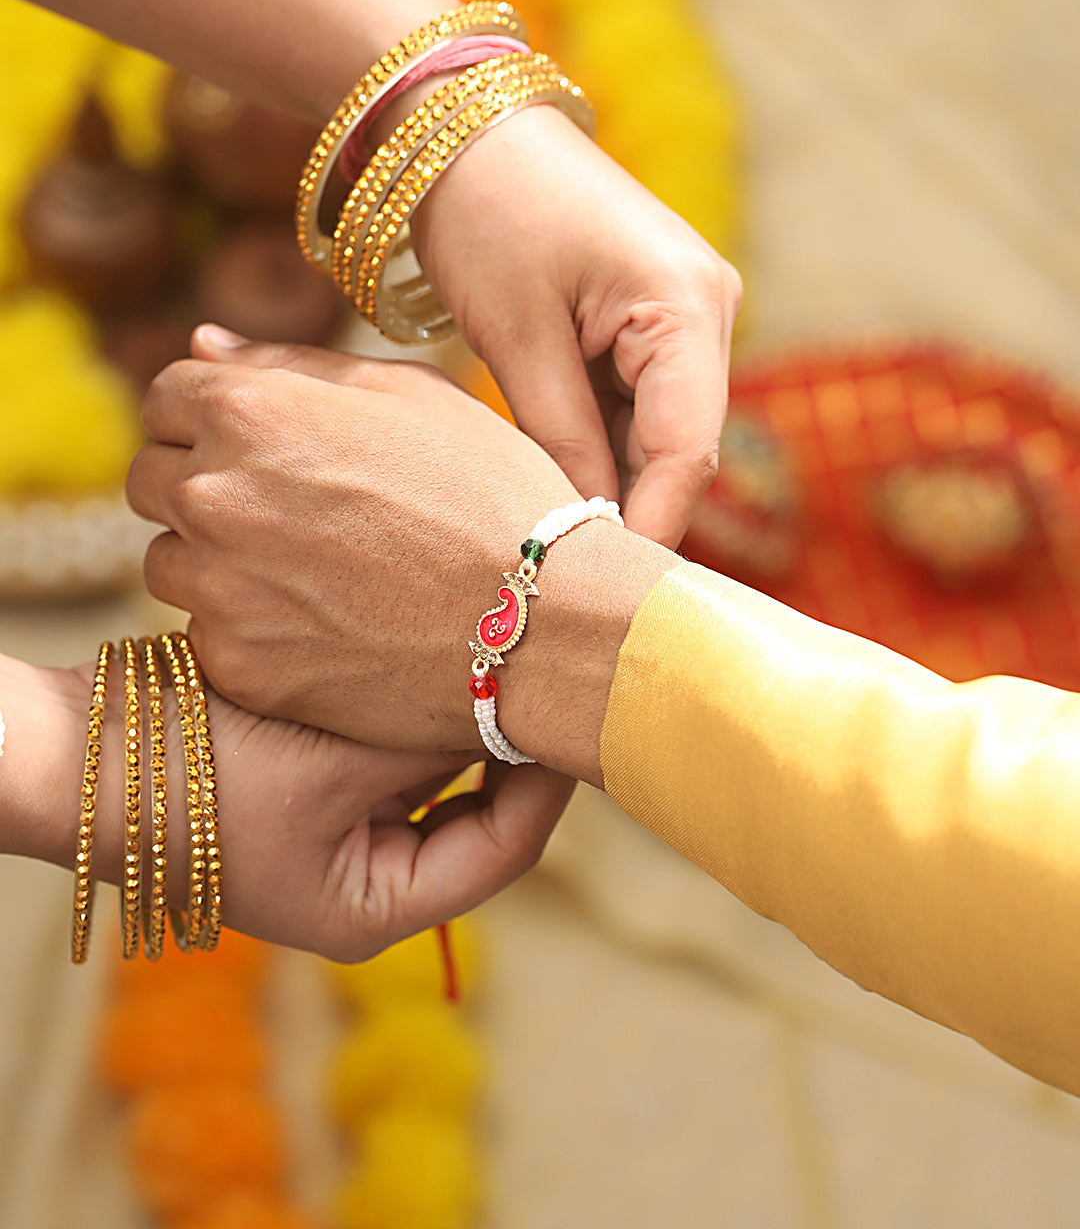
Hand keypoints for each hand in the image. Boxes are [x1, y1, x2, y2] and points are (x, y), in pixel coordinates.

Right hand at [6, 656, 570, 960]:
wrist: (87, 753)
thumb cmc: (201, 775)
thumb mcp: (336, 764)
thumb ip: (432, 742)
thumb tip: (517, 706)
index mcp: (377, 910)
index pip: (501, 853)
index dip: (547, 788)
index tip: (572, 717)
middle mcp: (367, 881)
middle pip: (476, 818)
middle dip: (508, 752)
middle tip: (552, 679)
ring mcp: (340, 836)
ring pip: (436, 780)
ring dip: (461, 728)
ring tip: (505, 661)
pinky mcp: (316, 789)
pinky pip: (392, 755)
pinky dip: (413, 715)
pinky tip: (438, 660)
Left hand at [127, 338, 672, 779]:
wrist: (541, 619)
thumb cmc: (490, 491)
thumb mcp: (406, 393)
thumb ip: (288, 365)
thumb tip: (198, 344)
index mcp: (249, 409)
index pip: (165, 397)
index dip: (214, 418)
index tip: (264, 447)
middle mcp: (213, 494)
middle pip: (152, 480)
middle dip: (205, 486)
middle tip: (293, 513)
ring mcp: (220, 587)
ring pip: (172, 563)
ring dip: (220, 562)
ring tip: (315, 572)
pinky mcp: (239, 665)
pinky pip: (209, 636)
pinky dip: (250, 630)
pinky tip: (326, 624)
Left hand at [410, 105, 741, 548]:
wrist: (465, 129)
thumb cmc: (489, 212)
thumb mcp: (517, 335)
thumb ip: (560, 435)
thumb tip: (583, 529)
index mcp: (688, 306)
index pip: (688, 449)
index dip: (649, 525)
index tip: (601, 594)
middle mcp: (705, 314)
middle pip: (682, 448)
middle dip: (629, 511)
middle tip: (567, 582)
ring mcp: (681, 321)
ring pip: (656, 436)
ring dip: (608, 483)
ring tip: (548, 542)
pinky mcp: (648, 326)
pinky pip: (634, 409)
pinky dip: (595, 448)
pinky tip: (549, 484)